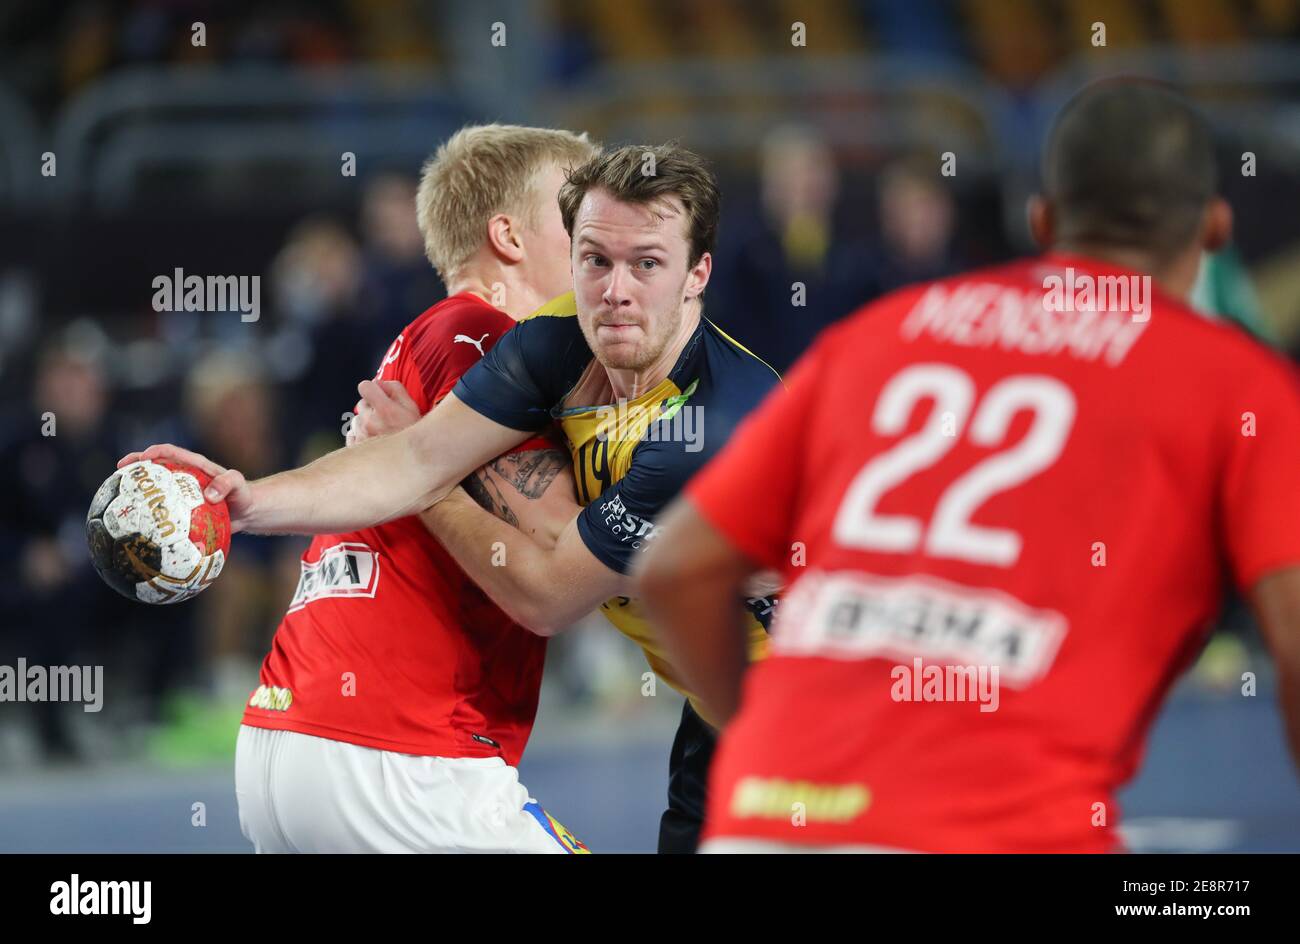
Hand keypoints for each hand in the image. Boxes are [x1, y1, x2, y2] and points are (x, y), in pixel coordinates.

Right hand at [116, 443, 252, 531]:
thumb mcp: (240, 487)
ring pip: (155, 487)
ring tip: (118, 493)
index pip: (172, 452)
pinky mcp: (180, 508)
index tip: (143, 459)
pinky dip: (149, 512)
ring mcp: (180, 493)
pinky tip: (136, 524)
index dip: (156, 452)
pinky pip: (162, 508)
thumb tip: (209, 495)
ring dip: (137, 487)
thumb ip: (228, 485)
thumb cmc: (243, 495)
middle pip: (156, 465)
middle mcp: (184, 477)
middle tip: (119, 469)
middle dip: (136, 463)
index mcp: (195, 466)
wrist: (247, 512)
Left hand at [348, 379, 420, 444]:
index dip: (372, 389)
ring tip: (381, 431)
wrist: (414, 462)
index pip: (365, 386)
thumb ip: (395, 389)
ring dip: (365, 422)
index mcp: (385, 410)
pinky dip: (360, 436)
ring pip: (356, 420)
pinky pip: (351, 435)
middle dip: (371, 408)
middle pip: (361, 404)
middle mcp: (370, 422)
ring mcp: (362, 436)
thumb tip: (379, 383)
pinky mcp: (356, 449)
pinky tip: (374, 440)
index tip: (377, 394)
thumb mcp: (413, 407)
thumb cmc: (415, 435)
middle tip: (385, 418)